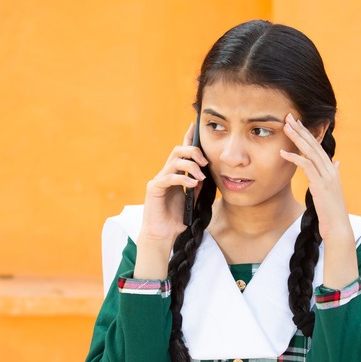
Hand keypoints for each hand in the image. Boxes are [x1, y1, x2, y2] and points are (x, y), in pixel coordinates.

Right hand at [139, 123, 208, 243]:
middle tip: (205, 162)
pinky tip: (192, 185)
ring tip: (200, 177)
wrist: (163, 235)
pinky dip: (182, 179)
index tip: (195, 125)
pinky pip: (169, 177)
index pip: (182, 152)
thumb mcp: (193, 201)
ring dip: (190, 166)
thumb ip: (198, 186)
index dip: (188, 138)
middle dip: (193, 152)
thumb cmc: (177, 219)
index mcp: (175, 175)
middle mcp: (166, 174)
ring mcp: (159, 180)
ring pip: (174, 161)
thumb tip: (205, 174)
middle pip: (178, 151)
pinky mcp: (154, 188)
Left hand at [279, 113, 351, 241]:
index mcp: (332, 169)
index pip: (318, 146)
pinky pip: (306, 166)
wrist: (337, 227)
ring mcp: (327, 176)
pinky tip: (283, 153)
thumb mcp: (331, 190)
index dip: (307, 133)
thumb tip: (337, 163)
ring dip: (297, 138)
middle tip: (289, 117)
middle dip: (301, 129)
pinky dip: (295, 158)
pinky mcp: (321, 184)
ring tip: (285, 127)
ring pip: (311, 151)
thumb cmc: (331, 211)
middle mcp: (331, 169)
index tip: (296, 123)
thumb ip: (332, 175)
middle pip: (314, 144)